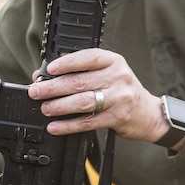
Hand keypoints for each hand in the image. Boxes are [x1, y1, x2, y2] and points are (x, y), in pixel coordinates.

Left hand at [28, 48, 167, 141]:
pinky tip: (56, 126)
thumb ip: (82, 71)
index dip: (67, 63)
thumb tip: (45, 75)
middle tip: (36, 92)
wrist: (148, 114)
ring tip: (44, 108)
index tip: (49, 68)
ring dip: (58, 106)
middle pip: (80, 81)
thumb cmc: (123, 91)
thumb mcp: (108, 74)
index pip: (88, 57)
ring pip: (82, 101)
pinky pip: (87, 122)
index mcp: (114, 61)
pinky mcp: (117, 118)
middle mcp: (118, 77)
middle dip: (53, 87)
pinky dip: (68, 125)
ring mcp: (119, 98)